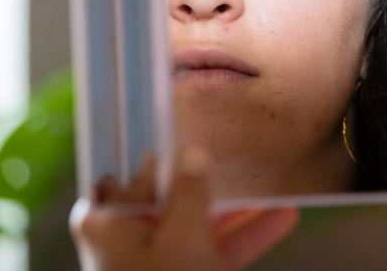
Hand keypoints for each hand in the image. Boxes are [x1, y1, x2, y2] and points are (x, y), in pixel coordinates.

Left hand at [71, 149, 298, 270]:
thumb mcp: (182, 237)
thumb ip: (189, 191)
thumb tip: (193, 155)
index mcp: (106, 222)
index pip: (131, 174)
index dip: (159, 154)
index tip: (182, 129)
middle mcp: (124, 241)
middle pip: (170, 197)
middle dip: (209, 182)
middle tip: (235, 158)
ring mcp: (154, 265)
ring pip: (197, 226)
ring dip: (237, 212)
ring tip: (277, 196)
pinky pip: (212, 251)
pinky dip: (242, 237)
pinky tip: (279, 221)